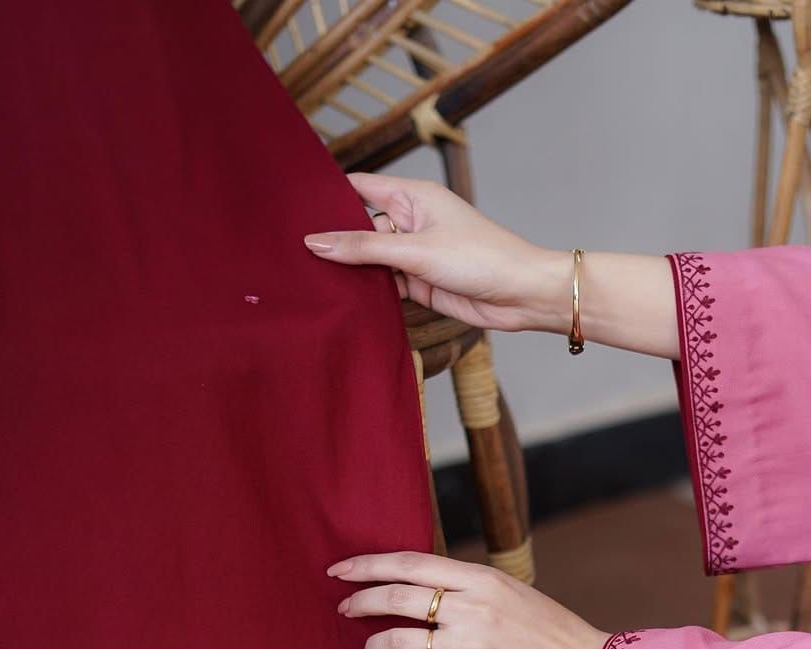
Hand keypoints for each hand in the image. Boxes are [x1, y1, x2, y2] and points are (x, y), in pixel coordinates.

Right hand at [305, 174, 571, 335]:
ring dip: (350, 270)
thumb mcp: (416, 250)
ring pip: (370, 259)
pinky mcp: (420, 283)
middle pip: (360, 227)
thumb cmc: (482, 258)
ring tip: (308, 277)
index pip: (359, 187)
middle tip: (290, 251)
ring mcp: (414, 254)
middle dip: (333, 239)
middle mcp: (411, 222)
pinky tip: (342, 297)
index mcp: (412, 196)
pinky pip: (385, 284)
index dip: (328, 195)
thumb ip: (364, 247)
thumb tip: (317, 242)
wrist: (520, 296)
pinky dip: (368, 291)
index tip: (291, 205)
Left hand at [327, 550, 608, 648]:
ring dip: (375, 646)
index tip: (341, 570)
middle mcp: (472, 609)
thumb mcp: (512, 591)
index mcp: (481, 579)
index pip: (409, 563)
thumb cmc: (552, 632)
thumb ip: (469, 587)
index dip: (367, 565)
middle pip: (395, 597)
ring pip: (397, 641)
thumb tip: (424, 586)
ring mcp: (470, 648)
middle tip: (344, 608)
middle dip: (359, 602)